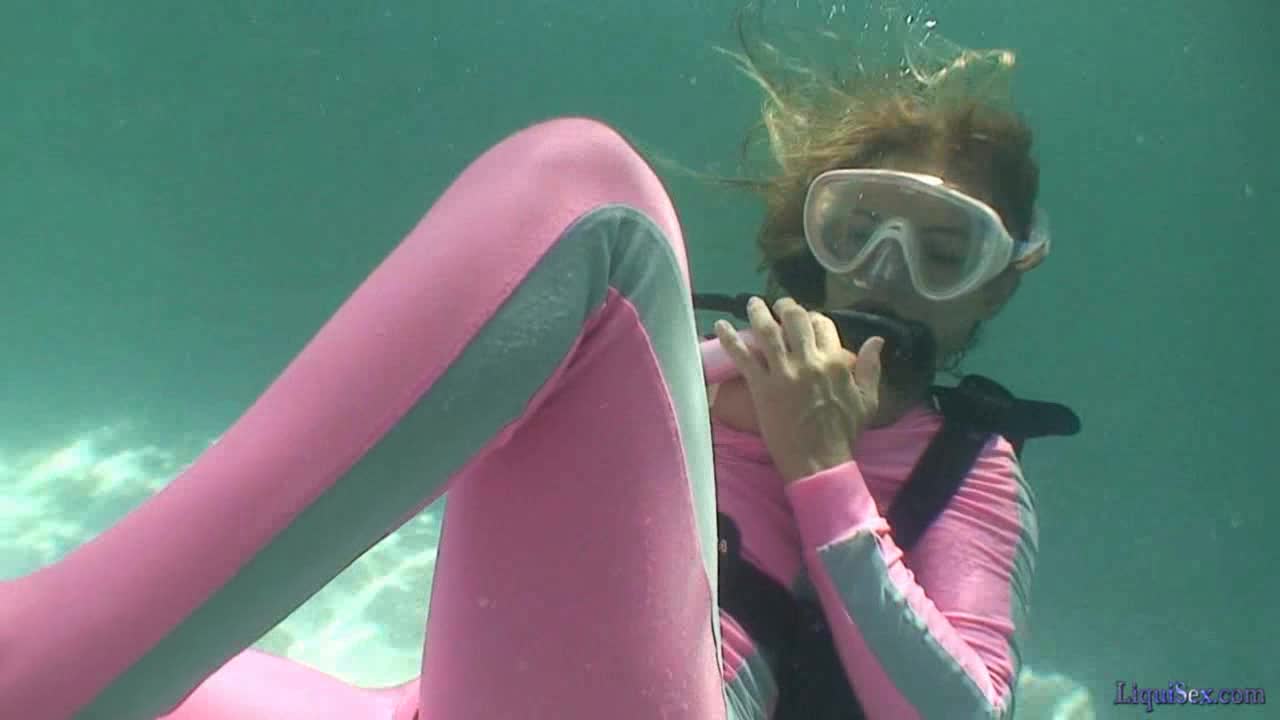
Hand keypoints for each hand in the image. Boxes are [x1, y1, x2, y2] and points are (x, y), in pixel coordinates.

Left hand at [714, 296, 883, 482]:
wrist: (818, 460)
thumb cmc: (844, 433)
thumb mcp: (868, 400)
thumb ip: (871, 368)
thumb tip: (876, 340)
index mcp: (835, 362)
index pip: (823, 325)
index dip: (814, 317)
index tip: (807, 317)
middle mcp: (809, 361)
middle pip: (794, 320)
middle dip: (785, 307)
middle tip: (777, 304)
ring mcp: (783, 372)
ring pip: (768, 332)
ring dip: (758, 313)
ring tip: (753, 303)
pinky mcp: (761, 386)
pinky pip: (743, 357)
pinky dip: (730, 339)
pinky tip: (720, 326)